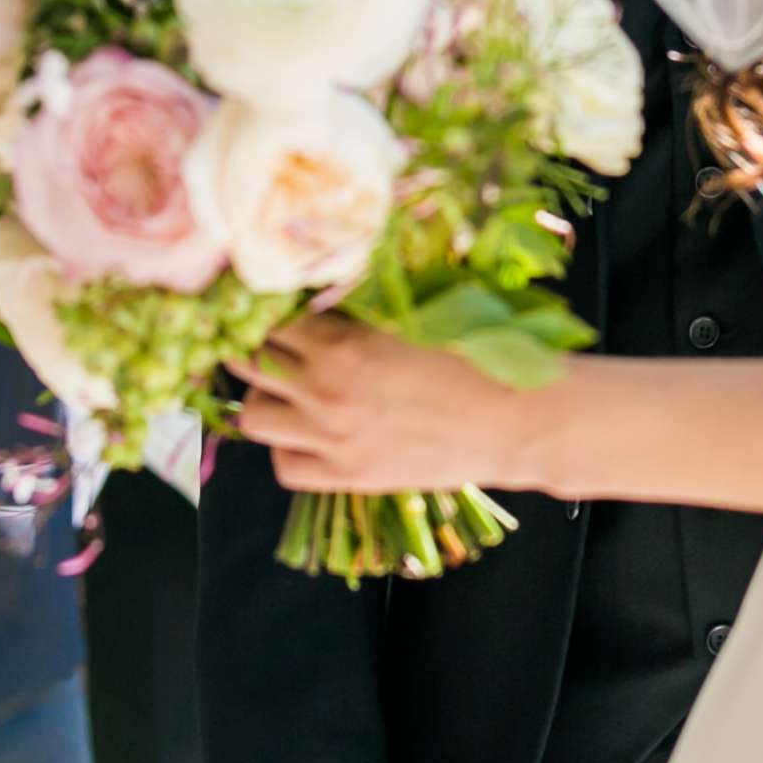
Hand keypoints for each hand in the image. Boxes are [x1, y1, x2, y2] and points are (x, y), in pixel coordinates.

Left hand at [231, 313, 555, 494]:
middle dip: (253, 346)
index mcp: (344, 342)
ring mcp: (331, 438)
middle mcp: (325, 390)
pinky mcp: (346, 478)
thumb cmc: (476, 354)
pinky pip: (283, 465)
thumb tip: (318, 285)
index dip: (269, 307)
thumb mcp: (415, 313)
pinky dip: (289, 447)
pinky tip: (311, 430)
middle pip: (248, 363)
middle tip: (271, 340)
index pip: (270, 318)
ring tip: (288, 386)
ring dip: (264, 396)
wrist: (515, 418)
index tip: (274, 304)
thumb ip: (361, 303)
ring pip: (252, 416)